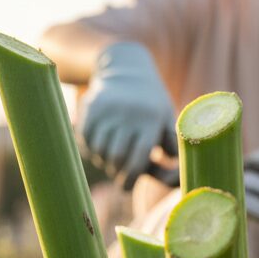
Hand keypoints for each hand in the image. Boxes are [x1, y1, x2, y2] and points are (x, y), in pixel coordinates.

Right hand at [82, 42, 177, 188]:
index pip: (138, 158)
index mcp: (150, 120)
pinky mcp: (89, 108)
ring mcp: (107, 110)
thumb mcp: (167, 123)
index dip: (131, 179)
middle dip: (116, 173)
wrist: (127, 69)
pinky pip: (86, 141)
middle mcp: (127, 114)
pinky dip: (92, 150)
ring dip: (104, 162)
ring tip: (112, 159)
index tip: (125, 188)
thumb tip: (173, 182)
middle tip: (119, 175)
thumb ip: (171, 153)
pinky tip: (101, 146)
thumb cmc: (152, 107)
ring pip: (99, 151)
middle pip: (116, 158)